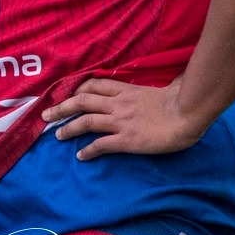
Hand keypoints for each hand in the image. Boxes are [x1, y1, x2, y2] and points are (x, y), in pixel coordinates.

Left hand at [41, 77, 208, 159]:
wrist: (188, 114)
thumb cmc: (183, 101)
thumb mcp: (168, 87)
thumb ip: (166, 83)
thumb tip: (179, 79)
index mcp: (127, 91)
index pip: (94, 85)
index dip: (77, 90)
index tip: (67, 95)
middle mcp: (118, 104)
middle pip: (82, 101)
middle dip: (61, 108)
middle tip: (46, 115)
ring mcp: (120, 122)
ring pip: (85, 122)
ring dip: (68, 128)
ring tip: (56, 135)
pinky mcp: (126, 140)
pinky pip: (101, 145)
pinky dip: (88, 150)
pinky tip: (81, 156)